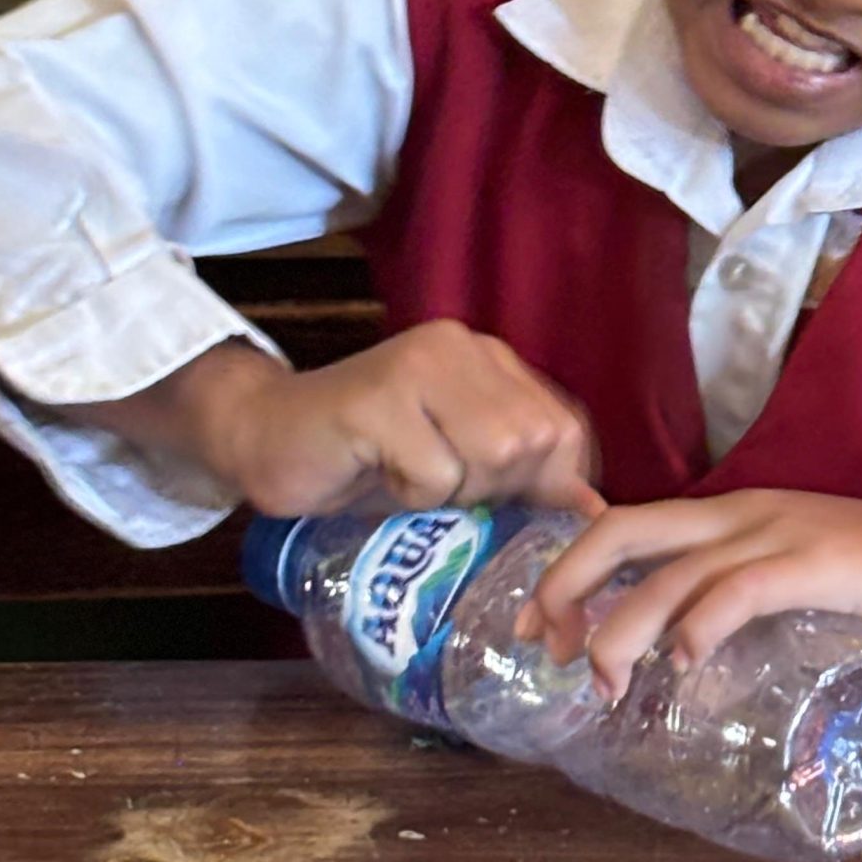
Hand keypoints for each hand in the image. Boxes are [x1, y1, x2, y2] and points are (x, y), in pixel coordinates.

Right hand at [105, 327, 603, 520]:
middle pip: (532, 443)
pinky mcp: (377, 397)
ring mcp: (417, 365)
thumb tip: (593, 515)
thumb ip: (523, 476)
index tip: (495, 502)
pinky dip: (410, 495)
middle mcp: (461, 347)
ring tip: (408, 479)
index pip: (564, 429)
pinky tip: (374, 472)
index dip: (543, 484)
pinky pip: (434, 472)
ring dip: (452, 492)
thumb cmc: (368, 461)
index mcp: (489, 358)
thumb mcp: (459, 467)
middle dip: (493, 489)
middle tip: (438, 489)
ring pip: (492, 454)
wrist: (267, 437)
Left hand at [520, 489, 861, 701]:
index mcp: (734, 519)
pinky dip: (703, 624)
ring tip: (602, 681)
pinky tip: (683, 664)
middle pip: (628, 530)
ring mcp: (783, 535)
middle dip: (568, 583)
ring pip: (676, 569)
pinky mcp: (824, 565)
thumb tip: (685, 663)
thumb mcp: (795, 590)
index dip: (570, 570)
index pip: (628, 527)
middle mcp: (745, 515)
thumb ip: (744, 610)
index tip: (537, 626)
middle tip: (545, 647)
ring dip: (623, 626)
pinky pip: (745, 588)